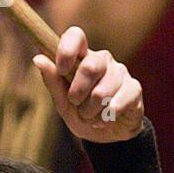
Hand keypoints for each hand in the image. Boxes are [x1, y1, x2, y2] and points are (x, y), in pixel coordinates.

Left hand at [33, 26, 143, 142]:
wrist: (106, 136)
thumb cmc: (82, 114)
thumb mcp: (63, 103)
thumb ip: (53, 81)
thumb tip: (38, 59)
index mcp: (82, 57)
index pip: (76, 35)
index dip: (67, 50)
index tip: (61, 69)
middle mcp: (102, 60)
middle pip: (90, 66)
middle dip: (78, 93)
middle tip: (76, 104)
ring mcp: (120, 72)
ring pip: (103, 91)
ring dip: (92, 112)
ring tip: (92, 116)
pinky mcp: (134, 88)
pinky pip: (120, 101)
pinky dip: (107, 116)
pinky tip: (106, 119)